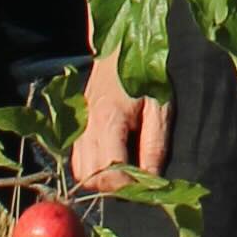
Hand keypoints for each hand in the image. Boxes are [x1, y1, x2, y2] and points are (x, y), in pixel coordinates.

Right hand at [70, 49, 171, 191]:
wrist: (120, 49)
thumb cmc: (145, 76)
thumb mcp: (160, 109)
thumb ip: (155, 146)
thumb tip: (152, 182)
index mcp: (108, 121)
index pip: (111, 172)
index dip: (130, 187)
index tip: (149, 188)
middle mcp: (86, 128)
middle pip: (91, 177)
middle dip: (116, 187)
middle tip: (139, 182)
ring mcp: (77, 128)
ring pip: (80, 172)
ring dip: (102, 180)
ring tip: (126, 173)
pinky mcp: (75, 127)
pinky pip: (77, 160)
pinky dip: (92, 169)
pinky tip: (113, 161)